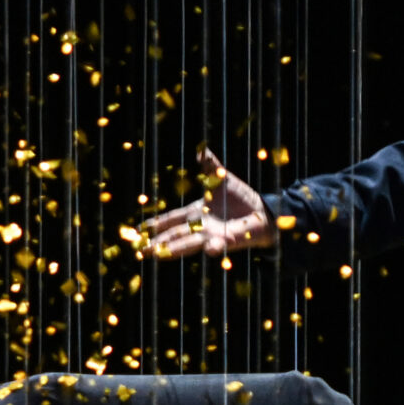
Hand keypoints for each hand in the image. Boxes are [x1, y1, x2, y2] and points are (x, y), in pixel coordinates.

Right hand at [140, 149, 273, 259]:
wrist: (263, 210)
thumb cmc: (242, 197)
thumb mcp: (222, 178)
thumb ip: (210, 165)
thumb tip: (201, 148)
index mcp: (196, 212)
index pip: (171, 219)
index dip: (155, 225)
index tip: (139, 230)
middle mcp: (201, 226)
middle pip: (174, 235)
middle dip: (157, 243)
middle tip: (140, 251)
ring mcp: (213, 235)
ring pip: (189, 243)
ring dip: (174, 249)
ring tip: (157, 255)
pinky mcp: (228, 241)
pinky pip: (220, 245)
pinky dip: (215, 247)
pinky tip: (210, 249)